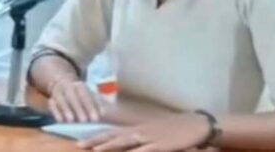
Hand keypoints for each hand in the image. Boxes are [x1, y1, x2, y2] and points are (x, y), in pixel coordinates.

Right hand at [48, 78, 103, 122]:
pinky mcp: (51, 99)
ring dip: (66, 110)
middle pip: (73, 97)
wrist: (62, 85)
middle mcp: (68, 87)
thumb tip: (104, 113)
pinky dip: (56, 112)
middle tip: (85, 121)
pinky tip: (60, 121)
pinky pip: (52, 105)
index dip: (91, 107)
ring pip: (62, 100)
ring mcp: (58, 92)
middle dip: (79, 109)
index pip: (86, 95)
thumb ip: (97, 103)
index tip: (96, 119)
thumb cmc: (81, 96)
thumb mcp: (90, 95)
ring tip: (71, 121)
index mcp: (80, 85)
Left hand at [78, 113, 211, 151]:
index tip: (79, 141)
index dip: (96, 137)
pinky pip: (147, 149)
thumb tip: (123, 144)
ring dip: (110, 145)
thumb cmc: (173, 130)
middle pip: (114, 136)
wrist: (195, 124)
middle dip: (96, 141)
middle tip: (78, 145)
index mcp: (137, 129)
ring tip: (96, 150)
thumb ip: (138, 138)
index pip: (112, 132)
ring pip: (126, 141)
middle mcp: (140, 131)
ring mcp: (151, 137)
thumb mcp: (153, 133)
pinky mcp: (162, 144)